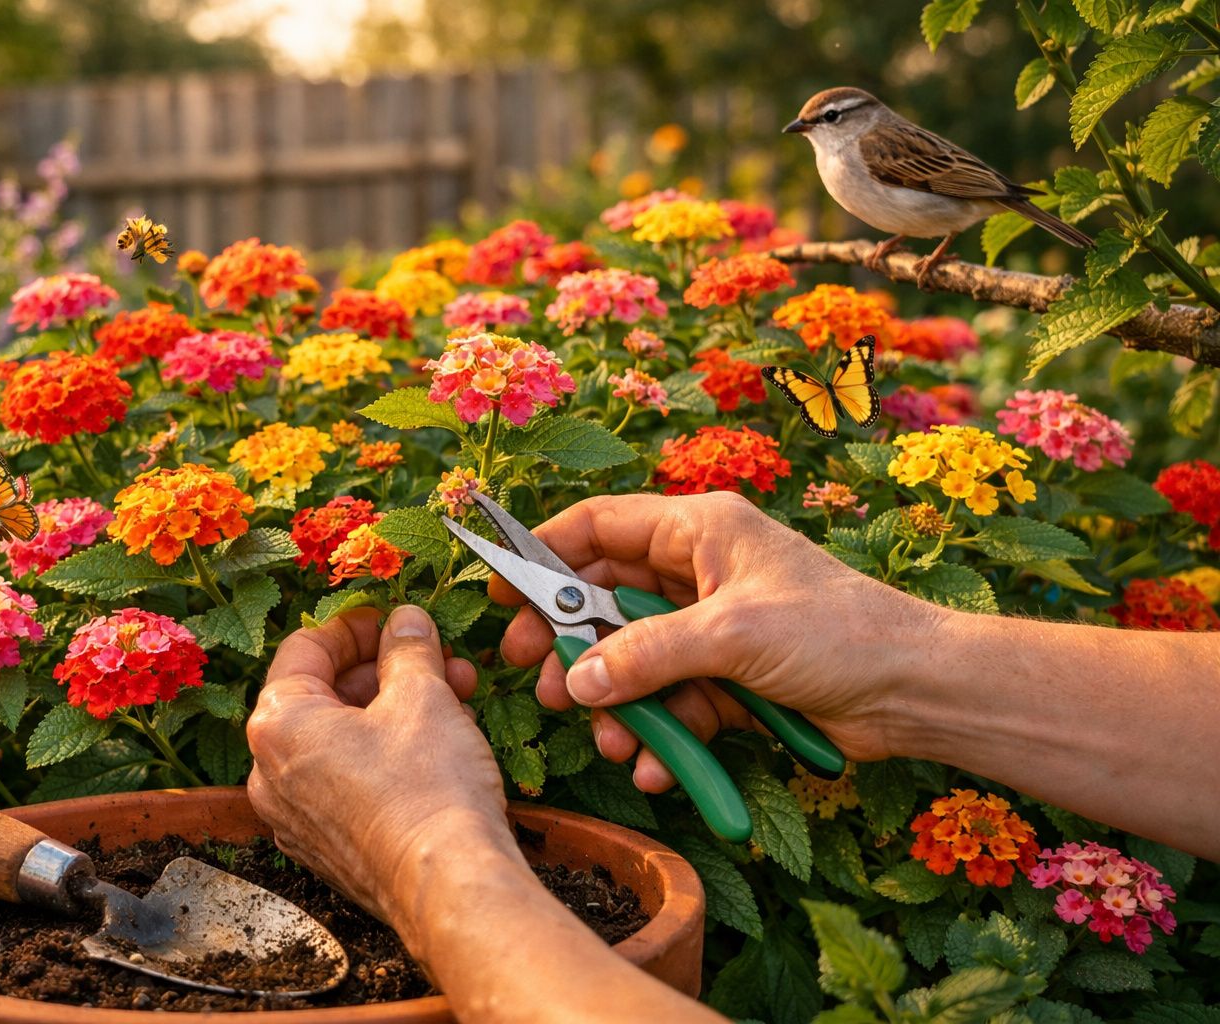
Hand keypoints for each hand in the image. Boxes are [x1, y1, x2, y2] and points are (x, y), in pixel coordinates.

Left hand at [246, 605, 509, 938]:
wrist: (450, 887)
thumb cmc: (429, 790)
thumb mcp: (424, 695)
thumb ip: (408, 648)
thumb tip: (406, 623)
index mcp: (277, 726)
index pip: (306, 647)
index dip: (357, 626)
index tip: (394, 621)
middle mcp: (270, 775)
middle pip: (324, 694)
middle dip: (386, 671)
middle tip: (438, 660)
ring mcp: (296, 818)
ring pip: (341, 739)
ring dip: (395, 709)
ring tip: (455, 700)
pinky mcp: (328, 848)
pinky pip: (348, 781)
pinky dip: (387, 754)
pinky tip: (440, 745)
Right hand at [493, 492, 945, 790]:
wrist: (914, 692)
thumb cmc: (836, 632)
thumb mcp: (731, 634)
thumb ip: (649, 655)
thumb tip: (581, 682)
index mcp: (700, 531)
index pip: (600, 526)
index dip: (545, 554)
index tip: (502, 591)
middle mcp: (700, 572)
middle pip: (608, 600)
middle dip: (573, 644)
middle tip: (536, 676)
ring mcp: (712, 628)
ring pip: (635, 659)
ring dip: (615, 701)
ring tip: (603, 736)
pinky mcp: (728, 679)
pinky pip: (671, 701)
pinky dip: (659, 732)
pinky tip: (653, 764)